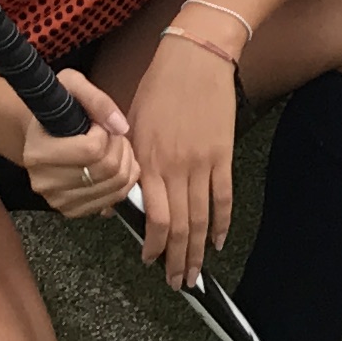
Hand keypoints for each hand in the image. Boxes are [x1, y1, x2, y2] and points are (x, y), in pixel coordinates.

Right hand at [17, 73, 138, 222]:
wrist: (42, 134)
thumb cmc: (58, 107)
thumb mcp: (72, 85)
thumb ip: (97, 99)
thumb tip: (120, 127)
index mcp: (38, 151)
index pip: (91, 150)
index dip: (104, 133)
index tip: (97, 124)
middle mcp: (44, 182)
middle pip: (107, 169)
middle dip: (119, 146)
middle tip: (111, 134)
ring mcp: (57, 200)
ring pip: (116, 186)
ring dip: (126, 162)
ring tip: (113, 147)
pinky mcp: (72, 211)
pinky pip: (115, 199)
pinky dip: (124, 180)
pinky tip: (113, 164)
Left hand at [125, 34, 240, 285]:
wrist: (195, 58)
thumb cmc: (158, 87)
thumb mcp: (130, 123)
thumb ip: (127, 163)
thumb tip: (118, 200)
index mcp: (149, 160)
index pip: (154, 218)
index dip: (154, 246)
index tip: (151, 261)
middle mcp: (175, 167)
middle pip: (181, 227)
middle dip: (179, 260)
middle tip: (179, 283)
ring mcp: (202, 163)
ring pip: (202, 219)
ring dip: (199, 251)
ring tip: (196, 274)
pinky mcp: (223, 155)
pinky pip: (224, 198)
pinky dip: (223, 224)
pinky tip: (220, 242)